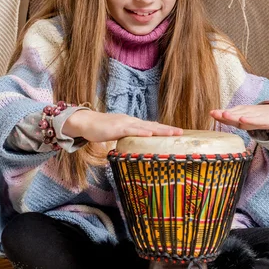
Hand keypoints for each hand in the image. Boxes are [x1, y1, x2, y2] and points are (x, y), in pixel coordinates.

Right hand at [62, 110, 183, 142]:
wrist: (86, 122)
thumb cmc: (100, 129)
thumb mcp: (117, 134)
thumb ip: (127, 139)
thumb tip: (134, 146)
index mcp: (132, 124)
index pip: (151, 127)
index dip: (164, 130)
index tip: (176, 133)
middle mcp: (132, 122)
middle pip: (153, 126)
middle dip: (168, 129)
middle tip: (182, 132)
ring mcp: (125, 123)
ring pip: (146, 127)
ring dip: (160, 130)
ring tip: (173, 133)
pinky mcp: (117, 128)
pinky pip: (131, 130)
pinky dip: (142, 132)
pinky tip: (150, 134)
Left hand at [210, 104, 268, 134]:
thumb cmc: (253, 116)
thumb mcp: (240, 117)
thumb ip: (227, 118)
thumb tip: (212, 114)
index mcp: (239, 114)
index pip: (228, 115)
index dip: (219, 115)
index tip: (211, 113)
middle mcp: (245, 114)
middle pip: (233, 115)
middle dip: (224, 114)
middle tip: (215, 113)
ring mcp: (253, 116)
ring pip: (242, 116)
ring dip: (233, 115)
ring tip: (225, 114)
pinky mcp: (262, 119)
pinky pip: (254, 120)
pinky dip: (248, 119)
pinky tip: (242, 119)